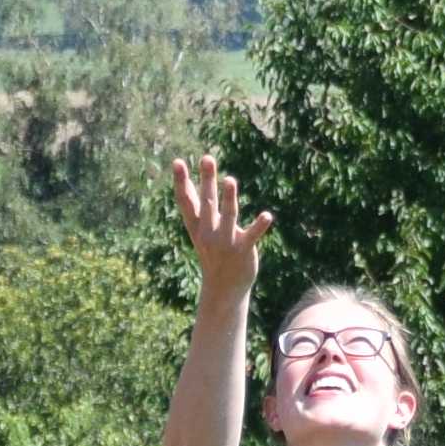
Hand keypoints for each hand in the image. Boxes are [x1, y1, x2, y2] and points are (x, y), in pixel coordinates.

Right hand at [169, 153, 270, 292]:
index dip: (181, 182)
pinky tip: (267, 216)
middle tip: (207, 158)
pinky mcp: (243, 250)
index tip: (177, 162)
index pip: (186, 201)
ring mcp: (225, 241)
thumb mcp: (200, 228)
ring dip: (229, 198)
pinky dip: (259, 226)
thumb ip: (195, 205)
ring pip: (228, 215)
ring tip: (230, 180)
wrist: (223, 287)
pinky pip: (251, 235)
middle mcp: (209, 232)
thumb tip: (183, 181)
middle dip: (207, 181)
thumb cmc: (212, 252)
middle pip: (207, 202)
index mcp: (197, 226)